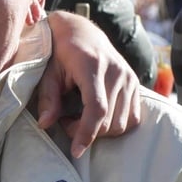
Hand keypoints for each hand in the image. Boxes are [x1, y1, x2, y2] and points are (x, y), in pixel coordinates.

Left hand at [38, 11, 141, 157]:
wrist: (80, 31)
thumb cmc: (59, 52)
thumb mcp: (48, 71)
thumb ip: (48, 97)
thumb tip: (45, 124)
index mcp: (93, 66)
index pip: (97, 108)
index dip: (87, 133)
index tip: (76, 150)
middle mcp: (117, 72)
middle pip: (110, 121)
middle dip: (87, 132)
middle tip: (65, 122)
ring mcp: (130, 78)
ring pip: (124, 123)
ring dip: (102, 131)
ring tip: (79, 119)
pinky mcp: (136, 84)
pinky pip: (133, 117)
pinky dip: (116, 125)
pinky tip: (97, 117)